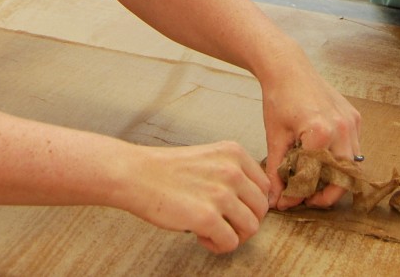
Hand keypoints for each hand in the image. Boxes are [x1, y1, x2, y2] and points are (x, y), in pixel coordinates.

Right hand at [121, 141, 269, 252]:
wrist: (135, 175)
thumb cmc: (167, 170)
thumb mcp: (209, 158)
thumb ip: (232, 174)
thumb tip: (253, 204)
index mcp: (234, 153)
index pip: (264, 186)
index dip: (250, 203)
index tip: (232, 210)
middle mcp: (232, 171)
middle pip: (261, 209)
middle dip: (244, 222)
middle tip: (223, 224)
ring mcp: (221, 194)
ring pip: (251, 228)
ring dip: (233, 235)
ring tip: (212, 231)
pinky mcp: (207, 217)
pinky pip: (230, 242)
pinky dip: (218, 246)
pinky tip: (201, 237)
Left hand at [259, 59, 360, 210]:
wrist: (288, 68)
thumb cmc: (279, 98)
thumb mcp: (274, 137)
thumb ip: (276, 171)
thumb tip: (275, 200)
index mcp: (320, 132)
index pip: (314, 177)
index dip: (300, 194)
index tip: (287, 202)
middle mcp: (342, 128)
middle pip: (342, 177)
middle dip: (326, 193)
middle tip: (306, 199)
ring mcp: (352, 123)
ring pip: (352, 165)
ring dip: (335, 178)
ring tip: (314, 183)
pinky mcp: (355, 118)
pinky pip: (354, 148)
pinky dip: (341, 160)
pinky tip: (322, 161)